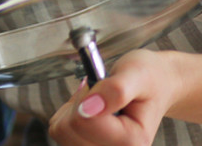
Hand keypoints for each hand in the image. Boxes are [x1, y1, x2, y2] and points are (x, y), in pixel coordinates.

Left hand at [48, 49, 177, 145]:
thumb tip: (87, 107)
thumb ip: (116, 90)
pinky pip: (59, 131)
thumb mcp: (137, 75)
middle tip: (100, 94)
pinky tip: (89, 111)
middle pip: (67, 131)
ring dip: (72, 111)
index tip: (104, 87)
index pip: (83, 121)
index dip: (86, 97)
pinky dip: (67, 116)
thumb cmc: (148, 79)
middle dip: (77, 105)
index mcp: (133, 142)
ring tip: (97, 103)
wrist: (157, 87)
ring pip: (60, 132)